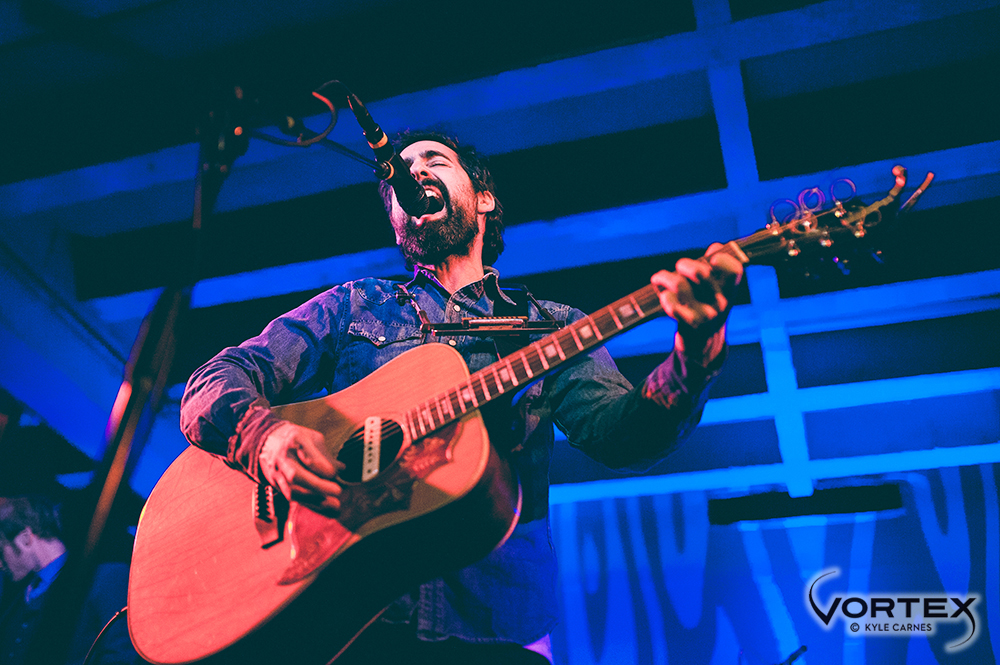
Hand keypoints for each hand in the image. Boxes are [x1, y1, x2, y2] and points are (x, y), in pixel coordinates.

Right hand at [258, 421, 344, 515]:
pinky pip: (293, 499)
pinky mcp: (277, 485)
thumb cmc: (295, 439)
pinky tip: (326, 509)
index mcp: (293, 440)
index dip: (323, 467)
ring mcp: (277, 473)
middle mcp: (282, 458)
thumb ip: (325, 453)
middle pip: (296, 475)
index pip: (308, 457)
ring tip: (335, 504)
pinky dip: (310, 505)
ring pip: (293, 491)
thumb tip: (341, 468)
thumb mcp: (311, 437)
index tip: (337, 473)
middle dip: (318, 485)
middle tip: (337, 491)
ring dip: (315, 500)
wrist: (266, 442)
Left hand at [651, 242, 743, 363]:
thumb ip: (716, 268)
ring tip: (660, 279)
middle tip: (679, 267)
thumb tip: (716, 246)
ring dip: (665, 277)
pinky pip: (671, 304)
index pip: (734, 271)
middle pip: (700, 273)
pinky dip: (664, 296)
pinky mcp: (688, 326)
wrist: (704, 344)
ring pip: (680, 285)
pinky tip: (663, 296)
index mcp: (729, 290)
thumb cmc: (707, 308)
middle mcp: (720, 303)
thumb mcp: (717, 290)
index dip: (723, 259)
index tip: (712, 258)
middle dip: (684, 264)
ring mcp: (705, 315)